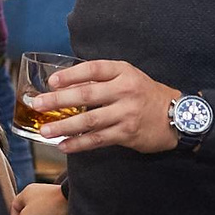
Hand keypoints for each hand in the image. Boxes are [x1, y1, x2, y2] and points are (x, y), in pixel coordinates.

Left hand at [34, 59, 181, 154]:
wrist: (177, 116)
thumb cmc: (146, 95)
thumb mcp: (129, 77)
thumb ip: (103, 79)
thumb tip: (66, 85)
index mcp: (123, 72)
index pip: (93, 68)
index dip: (70, 74)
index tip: (51, 81)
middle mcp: (124, 90)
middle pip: (86, 93)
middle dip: (58, 100)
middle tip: (37, 104)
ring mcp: (126, 112)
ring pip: (89, 120)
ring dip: (64, 126)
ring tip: (45, 130)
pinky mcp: (127, 133)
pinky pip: (98, 139)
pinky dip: (79, 143)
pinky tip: (64, 146)